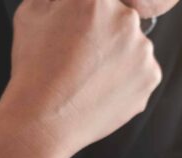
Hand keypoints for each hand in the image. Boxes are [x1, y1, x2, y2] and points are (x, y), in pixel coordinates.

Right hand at [0, 0, 160, 157]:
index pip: (101, 1)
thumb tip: (68, 1)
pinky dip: (126, 79)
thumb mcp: (31, 13)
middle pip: (120, 18)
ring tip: (87, 77)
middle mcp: (125, 19)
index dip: (87, 17)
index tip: (78, 31)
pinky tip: (100, 89)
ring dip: (117, 56)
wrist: (42, 121)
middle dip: (104, 33)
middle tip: (79, 56)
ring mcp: (142, 50)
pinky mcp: (150, 77)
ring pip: (133, 46)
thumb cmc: (33, 70)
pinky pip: (142, 72)